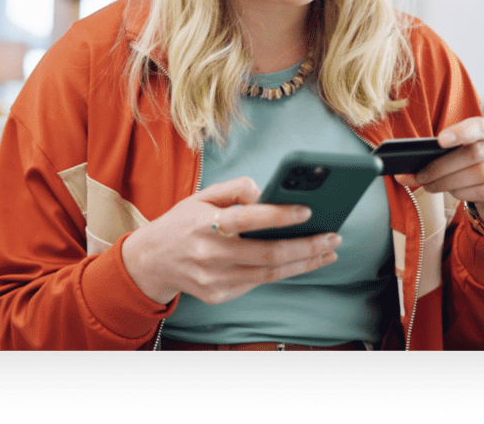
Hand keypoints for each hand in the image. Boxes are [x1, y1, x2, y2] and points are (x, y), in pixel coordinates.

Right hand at [120, 176, 340, 305]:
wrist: (150, 262)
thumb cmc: (182, 224)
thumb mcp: (202, 195)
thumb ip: (235, 189)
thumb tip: (266, 191)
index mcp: (206, 223)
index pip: (249, 219)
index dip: (280, 216)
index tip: (308, 210)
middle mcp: (211, 253)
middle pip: (268, 254)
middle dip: (306, 246)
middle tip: (333, 237)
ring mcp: (215, 279)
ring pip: (269, 273)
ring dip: (304, 263)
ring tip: (328, 251)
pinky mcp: (219, 295)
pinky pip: (259, 283)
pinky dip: (285, 272)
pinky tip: (304, 261)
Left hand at [396, 117, 483, 229]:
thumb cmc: (477, 167)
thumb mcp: (465, 154)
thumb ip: (442, 155)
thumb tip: (405, 172)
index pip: (480, 125)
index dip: (460, 132)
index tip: (439, 141)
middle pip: (475, 153)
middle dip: (443, 165)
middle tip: (421, 175)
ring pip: (480, 173)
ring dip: (450, 181)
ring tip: (431, 185)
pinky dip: (465, 193)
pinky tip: (453, 193)